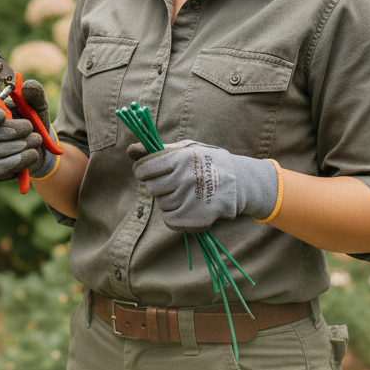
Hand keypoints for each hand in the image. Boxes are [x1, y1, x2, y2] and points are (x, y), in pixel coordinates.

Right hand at [0, 80, 55, 181]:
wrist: (41, 148)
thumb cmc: (34, 123)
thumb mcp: (38, 106)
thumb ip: (34, 93)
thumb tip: (26, 86)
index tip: (4, 115)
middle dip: (12, 131)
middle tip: (31, 128)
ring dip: (21, 145)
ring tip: (37, 139)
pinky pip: (1, 168)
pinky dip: (21, 161)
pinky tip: (33, 154)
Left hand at [129, 140, 278, 231]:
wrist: (239, 183)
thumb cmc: (208, 161)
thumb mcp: (187, 149)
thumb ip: (157, 151)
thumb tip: (130, 150)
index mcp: (181, 158)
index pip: (144, 169)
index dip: (143, 171)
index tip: (149, 172)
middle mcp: (184, 178)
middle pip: (152, 188)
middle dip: (160, 185)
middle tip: (176, 181)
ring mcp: (190, 199)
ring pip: (161, 204)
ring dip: (169, 200)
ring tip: (187, 193)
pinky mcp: (194, 218)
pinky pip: (169, 220)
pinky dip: (175, 216)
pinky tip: (188, 206)